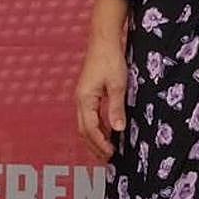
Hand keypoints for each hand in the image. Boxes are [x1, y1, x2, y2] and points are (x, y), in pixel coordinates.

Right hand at [73, 41, 128, 161]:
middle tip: (108, 158)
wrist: (103, 40)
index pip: (91, 129)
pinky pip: (88, 116)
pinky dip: (96, 127)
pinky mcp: (87, 93)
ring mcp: (82, 97)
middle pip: (84, 130)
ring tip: (107, 149)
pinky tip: (107, 131)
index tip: (111, 154)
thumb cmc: (110, 60)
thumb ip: (116, 108)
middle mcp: (80, 101)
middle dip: (95, 146)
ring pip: (84, 124)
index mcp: (85, 100)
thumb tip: (118, 130)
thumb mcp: (117, 85)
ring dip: (95, 138)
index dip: (100, 143)